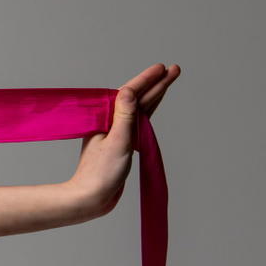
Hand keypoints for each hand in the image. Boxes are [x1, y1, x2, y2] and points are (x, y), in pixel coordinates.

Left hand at [69, 63, 180, 218]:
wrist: (91, 198)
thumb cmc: (101, 173)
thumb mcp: (116, 142)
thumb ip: (123, 116)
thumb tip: (128, 91)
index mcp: (106, 119)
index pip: (131, 94)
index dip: (147, 79)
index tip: (163, 67)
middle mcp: (110, 123)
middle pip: (137, 99)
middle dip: (156, 84)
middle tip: (174, 69)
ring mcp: (116, 132)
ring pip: (139, 109)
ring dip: (154, 95)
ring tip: (167, 80)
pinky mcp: (121, 144)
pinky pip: (138, 123)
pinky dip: (147, 113)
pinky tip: (152, 106)